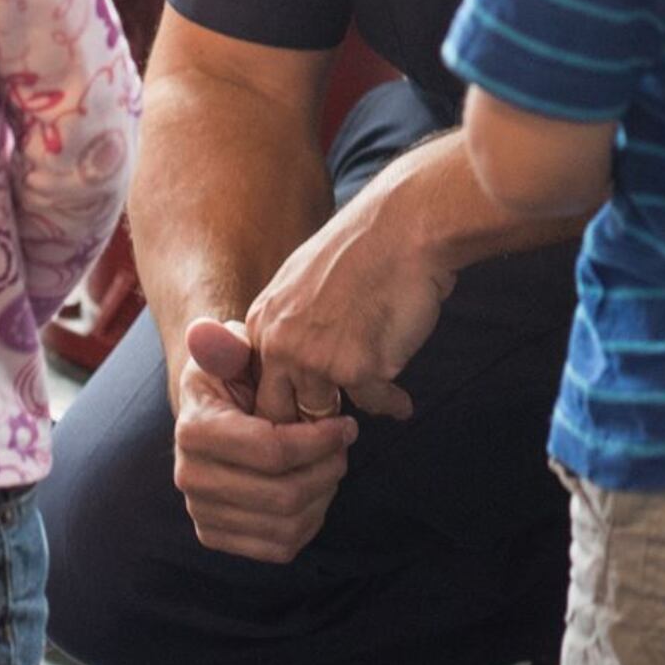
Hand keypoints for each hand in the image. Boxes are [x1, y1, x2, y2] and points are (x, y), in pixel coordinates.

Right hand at [171, 316, 356, 563]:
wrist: (215, 409)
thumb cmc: (233, 374)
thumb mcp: (230, 350)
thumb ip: (225, 342)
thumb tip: (206, 332)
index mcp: (195, 430)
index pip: (271, 451)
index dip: (320, 440)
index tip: (347, 424)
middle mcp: (191, 478)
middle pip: (282, 495)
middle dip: (327, 470)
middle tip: (346, 446)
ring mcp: (202, 512)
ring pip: (284, 526)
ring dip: (322, 496)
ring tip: (332, 464)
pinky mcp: (217, 535)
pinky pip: (278, 548)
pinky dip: (308, 523)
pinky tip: (316, 490)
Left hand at [244, 182, 452, 423]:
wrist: (407, 226)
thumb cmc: (366, 246)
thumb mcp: (303, 278)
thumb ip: (289, 322)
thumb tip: (293, 360)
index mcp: (263, 321)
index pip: (257, 385)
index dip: (282, 403)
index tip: (304, 414)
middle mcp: (282, 344)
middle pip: (279, 412)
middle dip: (303, 429)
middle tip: (329, 438)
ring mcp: (317, 360)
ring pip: (325, 415)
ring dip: (346, 423)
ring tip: (364, 422)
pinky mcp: (359, 369)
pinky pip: (374, 405)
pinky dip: (392, 405)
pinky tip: (402, 403)